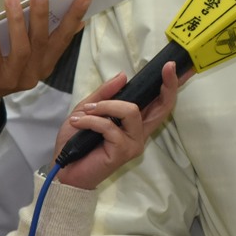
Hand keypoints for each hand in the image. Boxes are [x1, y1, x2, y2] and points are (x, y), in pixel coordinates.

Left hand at [0, 0, 88, 101]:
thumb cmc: (6, 65)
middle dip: (42, 14)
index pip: (64, 39)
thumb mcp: (32, 56)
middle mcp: (33, 74)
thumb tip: (78, 23)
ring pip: (21, 48)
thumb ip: (50, 39)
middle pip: (42, 41)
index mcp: (46, 64)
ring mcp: (13, 79)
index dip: (74, 18)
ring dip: (17, 20)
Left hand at [54, 62, 181, 189]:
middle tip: (168, 67)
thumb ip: (105, 93)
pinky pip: (110, 126)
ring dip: (106, 106)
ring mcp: (134, 142)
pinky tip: (79, 123)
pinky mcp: (123, 151)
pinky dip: (93, 120)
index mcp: (136, 121)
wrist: (62, 171)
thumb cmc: (76, 141)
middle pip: (163, 107)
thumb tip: (124, 75)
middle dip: (168, 85)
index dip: (170, 84)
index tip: (173, 64)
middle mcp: (141, 132)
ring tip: (86, 111)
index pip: (160, 102)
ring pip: (131, 111)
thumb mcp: (88, 108)